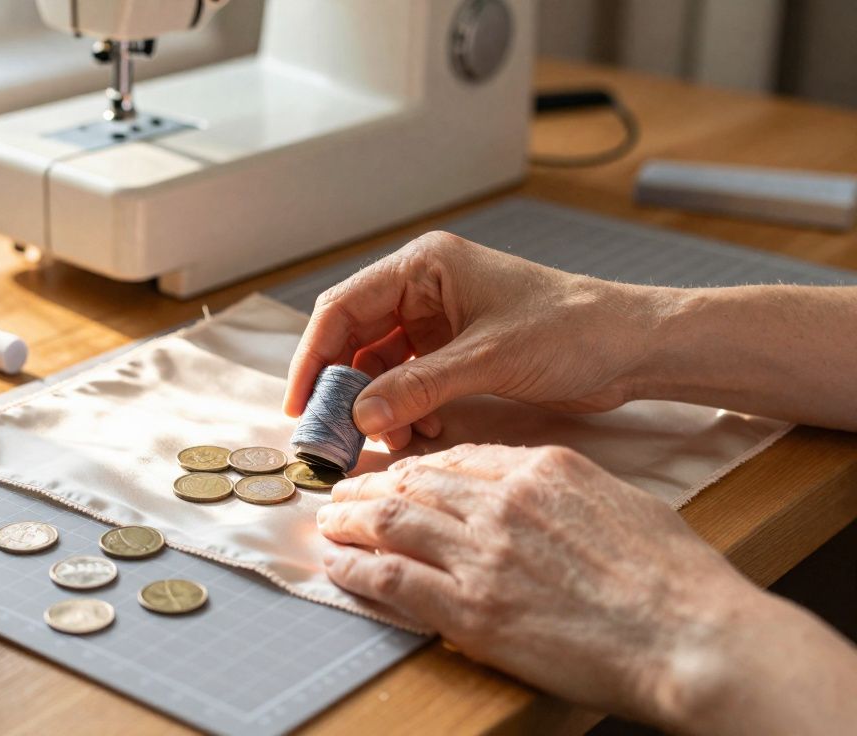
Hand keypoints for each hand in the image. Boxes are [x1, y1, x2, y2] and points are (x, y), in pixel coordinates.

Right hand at [284, 232, 661, 448]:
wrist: (633, 346)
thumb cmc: (572, 329)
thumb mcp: (488, 358)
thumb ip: (419, 387)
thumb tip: (360, 416)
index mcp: (424, 267)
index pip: (344, 308)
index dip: (314, 357)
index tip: (299, 404)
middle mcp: (424, 289)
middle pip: (356, 340)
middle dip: (346, 390)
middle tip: (333, 436)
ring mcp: (440, 322)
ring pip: (382, 368)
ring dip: (380, 405)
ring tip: (390, 439)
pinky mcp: (457, 352)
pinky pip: (411, 383)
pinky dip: (408, 410)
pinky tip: (424, 431)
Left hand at [316, 443, 770, 728]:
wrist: (691, 636)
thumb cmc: (675, 578)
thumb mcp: (622, 503)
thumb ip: (567, 492)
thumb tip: (538, 495)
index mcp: (543, 470)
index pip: (458, 458)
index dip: (416, 466)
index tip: (397, 474)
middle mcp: (503, 503)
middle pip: (414, 482)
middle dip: (371, 486)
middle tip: (343, 492)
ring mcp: (483, 555)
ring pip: (392, 521)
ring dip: (350, 520)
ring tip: (329, 523)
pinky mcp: (471, 610)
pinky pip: (394, 579)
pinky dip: (357, 570)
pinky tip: (337, 567)